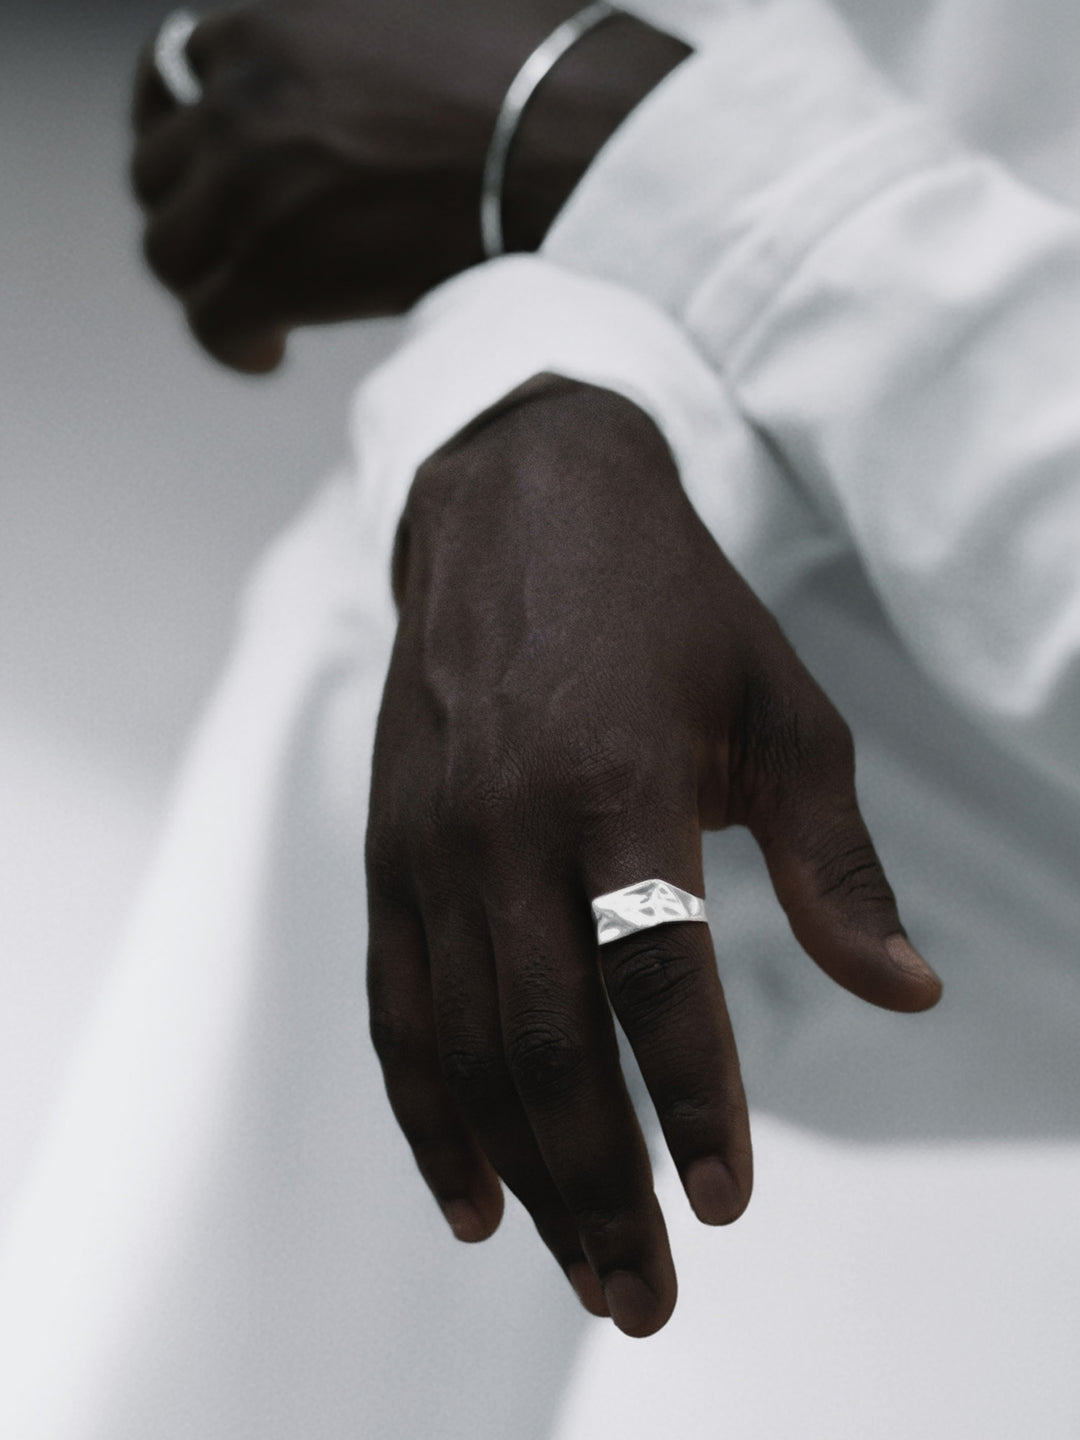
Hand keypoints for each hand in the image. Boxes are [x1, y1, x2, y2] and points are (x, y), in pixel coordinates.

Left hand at [130, 0, 687, 370]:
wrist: (583, 150)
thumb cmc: (542, 77)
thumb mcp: (429, 2)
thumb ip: (360, 28)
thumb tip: (375, 65)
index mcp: (270, 24)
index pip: (173, 77)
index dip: (183, 131)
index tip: (208, 166)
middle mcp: (242, 97)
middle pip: (158, 172)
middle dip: (195, 214)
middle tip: (241, 251)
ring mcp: (254, 186)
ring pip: (171, 251)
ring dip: (209, 282)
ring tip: (257, 309)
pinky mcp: (280, 270)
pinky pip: (211, 321)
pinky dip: (231, 344)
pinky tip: (268, 352)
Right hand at [365, 376, 940, 1336]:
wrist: (514, 514)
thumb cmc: (667, 611)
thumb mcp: (778, 711)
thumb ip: (834, 860)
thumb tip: (907, 991)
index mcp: (613, 785)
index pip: (653, 980)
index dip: (692, 1100)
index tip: (727, 1200)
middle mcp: (502, 827)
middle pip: (545, 1045)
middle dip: (599, 1185)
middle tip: (644, 1296)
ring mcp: (429, 846)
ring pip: (465, 1049)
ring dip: (522, 1173)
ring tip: (577, 1270)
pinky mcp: (387, 855)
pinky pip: (398, 1009)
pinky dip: (427, 1112)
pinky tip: (470, 1195)